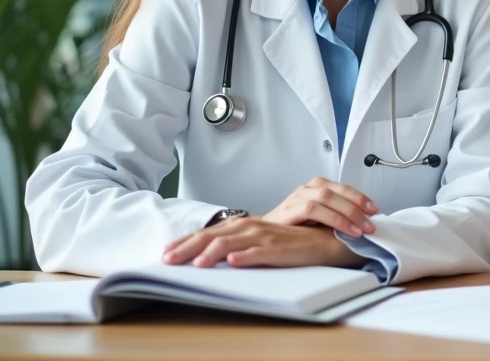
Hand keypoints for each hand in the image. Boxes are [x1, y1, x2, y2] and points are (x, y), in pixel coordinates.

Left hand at [162, 217, 361, 267]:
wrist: (325, 240)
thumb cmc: (293, 242)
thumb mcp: (259, 243)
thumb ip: (236, 245)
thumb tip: (208, 257)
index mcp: (243, 226)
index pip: (208, 233)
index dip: (185, 242)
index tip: (164, 253)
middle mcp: (251, 228)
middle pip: (213, 236)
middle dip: (187, 247)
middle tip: (167, 259)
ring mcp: (265, 237)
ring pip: (233, 242)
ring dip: (212, 252)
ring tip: (195, 263)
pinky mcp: (281, 248)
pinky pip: (261, 252)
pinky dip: (247, 256)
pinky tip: (234, 261)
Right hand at [262, 177, 378, 237]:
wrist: (265, 233)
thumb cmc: (295, 227)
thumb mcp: (320, 217)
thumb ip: (337, 213)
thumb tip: (365, 220)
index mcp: (318, 186)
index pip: (344, 187)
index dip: (360, 197)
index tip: (375, 209)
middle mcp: (309, 187)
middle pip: (338, 191)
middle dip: (357, 207)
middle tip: (371, 223)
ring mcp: (298, 196)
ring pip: (327, 197)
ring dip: (347, 214)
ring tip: (361, 229)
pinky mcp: (289, 209)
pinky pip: (313, 209)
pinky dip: (332, 219)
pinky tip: (344, 229)